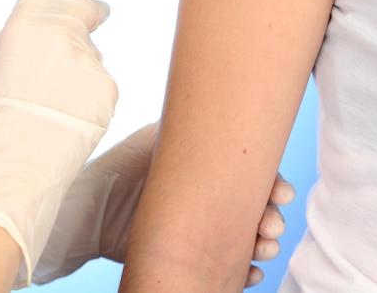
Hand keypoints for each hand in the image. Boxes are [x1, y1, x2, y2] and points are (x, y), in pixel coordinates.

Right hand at [0, 0, 117, 287]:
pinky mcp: (107, 84)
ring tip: (58, 101)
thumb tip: (57, 24)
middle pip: (89, 6)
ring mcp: (87, 57)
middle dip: (91, 11)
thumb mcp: (7, 61)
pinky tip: (71, 114)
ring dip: (82, 68)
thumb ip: (33, 36)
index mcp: (26, 22)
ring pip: (92, 54)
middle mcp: (60, 32)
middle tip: (95, 12)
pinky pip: (102, 83)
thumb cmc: (4, 113)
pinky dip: (91, 94)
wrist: (20, 158)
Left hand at [34, 122, 293, 287]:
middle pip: (255, 209)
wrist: (94, 206)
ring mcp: (205, 230)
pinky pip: (230, 267)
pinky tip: (251, 271)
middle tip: (272, 225)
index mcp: (210, 170)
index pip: (252, 177)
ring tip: (263, 248)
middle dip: (271, 217)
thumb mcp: (162, 136)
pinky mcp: (193, 258)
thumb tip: (234, 105)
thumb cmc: (128, 164)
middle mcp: (211, 199)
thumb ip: (194, 124)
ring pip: (248, 239)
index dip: (272, 185)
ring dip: (263, 244)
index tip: (281, 193)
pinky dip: (246, 270)